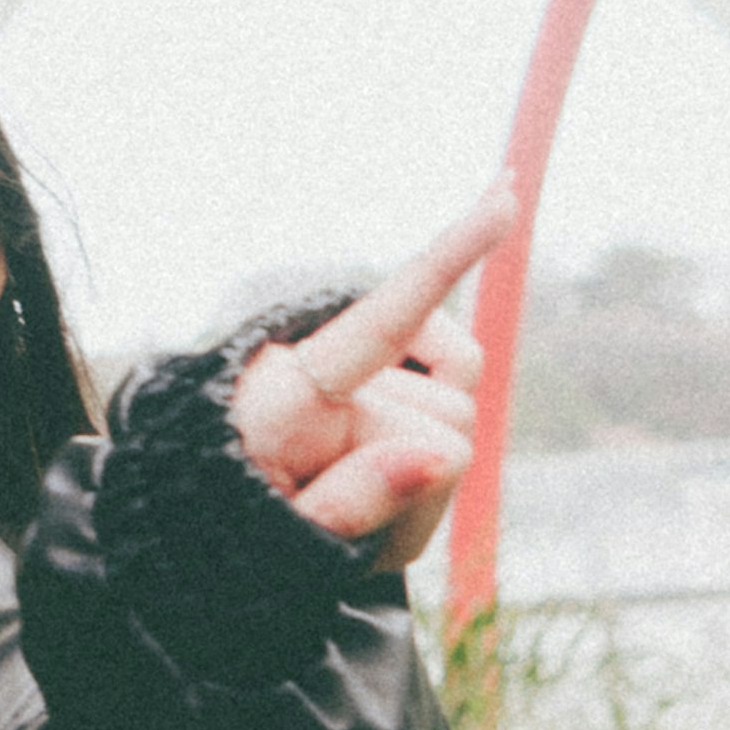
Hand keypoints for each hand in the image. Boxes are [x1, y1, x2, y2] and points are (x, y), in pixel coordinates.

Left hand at [222, 181, 514, 572]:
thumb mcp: (283, 534)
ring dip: (425, 465)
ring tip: (356, 490)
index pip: (384, 318)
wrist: (224, 513)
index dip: (449, 255)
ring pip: (463, 416)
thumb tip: (445, 456)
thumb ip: (356, 503)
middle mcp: (335, 362)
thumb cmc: (245, 523)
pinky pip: (463, 399)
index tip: (505, 196)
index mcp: (292, 392)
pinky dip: (443, 447)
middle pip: (448, 415)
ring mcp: (370, 375)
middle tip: (342, 502)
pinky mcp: (394, 387)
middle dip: (418, 472)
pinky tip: (393, 462)